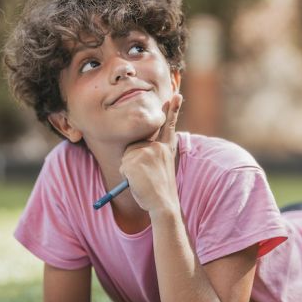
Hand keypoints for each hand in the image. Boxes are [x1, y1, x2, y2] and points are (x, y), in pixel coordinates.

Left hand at [120, 94, 182, 213]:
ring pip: (128, 155)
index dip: (173, 110)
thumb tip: (134, 156)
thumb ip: (152, 155)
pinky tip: (139, 182)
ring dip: (131, 169)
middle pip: (136, 145)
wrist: (164, 205)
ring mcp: (147, 151)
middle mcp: (158, 147)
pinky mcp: (136, 159)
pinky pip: (124, 165)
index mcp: (167, 149)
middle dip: (135, 160)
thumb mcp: (160, 168)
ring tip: (145, 180)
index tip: (177, 96)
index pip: (169, 126)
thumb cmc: (161, 191)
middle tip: (148, 177)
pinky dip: (127, 176)